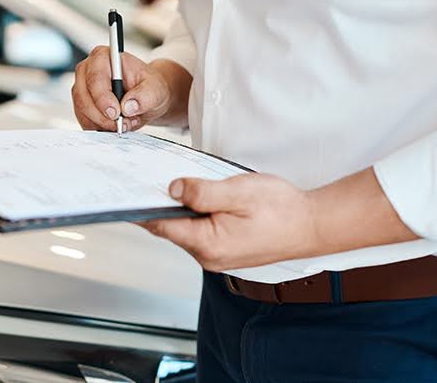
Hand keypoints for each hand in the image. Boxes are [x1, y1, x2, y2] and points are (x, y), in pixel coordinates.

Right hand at [71, 46, 175, 131]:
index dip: (103, 98)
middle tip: (123, 124)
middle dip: (103, 116)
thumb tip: (128, 106)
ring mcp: (81, 88)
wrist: (146, 97)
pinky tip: (115, 125)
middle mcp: (87, 70)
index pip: (96, 78)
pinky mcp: (80, 105)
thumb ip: (145, 96)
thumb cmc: (149, 86)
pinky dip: (100, 128)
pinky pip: (84, 121)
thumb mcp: (155, 89)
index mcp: (103, 57)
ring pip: (82, 112)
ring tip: (125, 123)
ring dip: (103, 124)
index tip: (116, 113)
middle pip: (83, 97)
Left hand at [140, 174, 321, 270]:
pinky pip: (198, 232)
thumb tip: (172, 189)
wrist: (312, 226)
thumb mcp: (238, 192)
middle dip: (157, 205)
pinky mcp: (223, 251)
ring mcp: (215, 256)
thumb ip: (202, 192)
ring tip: (172, 184)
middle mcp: (207, 256)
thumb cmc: (282, 210)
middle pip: (169, 228)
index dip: (141, 207)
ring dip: (176, 209)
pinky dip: (191, 216)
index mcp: (207, 244)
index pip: (161, 225)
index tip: (124, 193)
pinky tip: (195, 198)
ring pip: (183, 230)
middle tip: (144, 179)